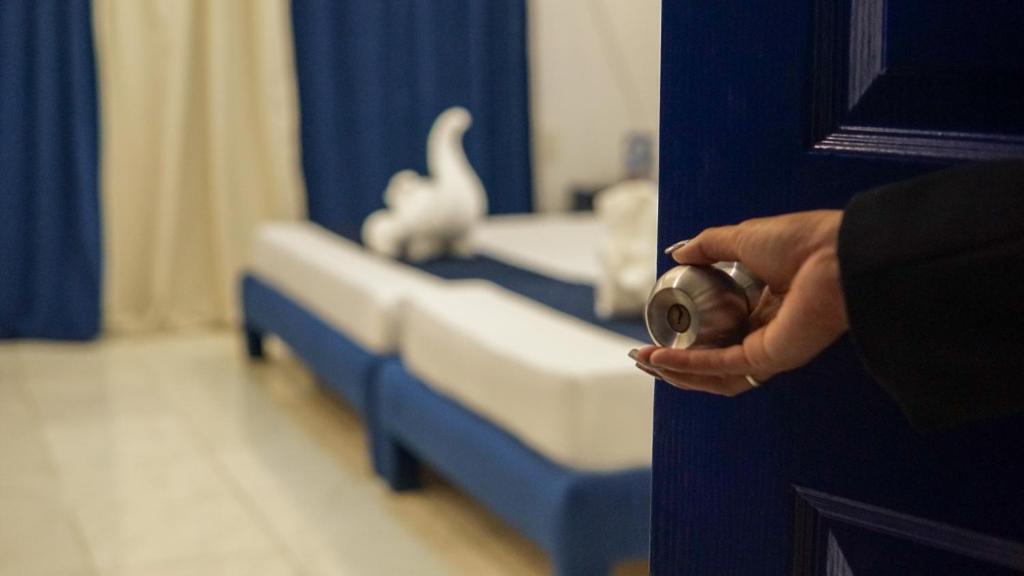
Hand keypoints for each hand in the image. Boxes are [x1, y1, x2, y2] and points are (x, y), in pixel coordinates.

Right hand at [634, 210, 848, 394]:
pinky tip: (662, 359)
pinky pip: (722, 367)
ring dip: (677, 371)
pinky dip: (689, 365)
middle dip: (676, 361)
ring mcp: (770, 348)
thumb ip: (709, 245)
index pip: (722, 329)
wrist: (835, 253)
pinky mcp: (770, 357)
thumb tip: (677, 253)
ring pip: (715, 373)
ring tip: (646, 361)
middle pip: (714, 358)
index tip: (661, 325)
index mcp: (767, 304)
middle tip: (645, 355)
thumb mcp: (743, 237)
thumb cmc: (803, 242)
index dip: (689, 333)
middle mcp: (768, 331)